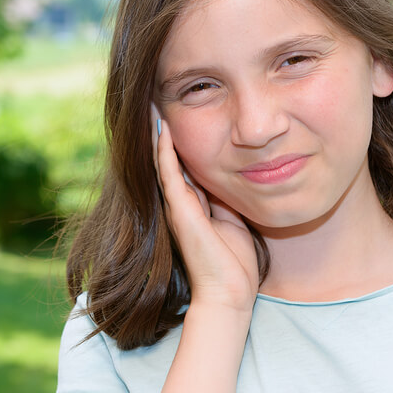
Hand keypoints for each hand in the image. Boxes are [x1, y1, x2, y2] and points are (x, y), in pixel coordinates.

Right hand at [151, 104, 258, 313]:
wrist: (229, 294)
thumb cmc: (236, 263)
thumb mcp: (235, 218)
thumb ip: (229, 197)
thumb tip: (239, 171)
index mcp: (195, 203)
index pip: (185, 163)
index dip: (181, 138)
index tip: (178, 111)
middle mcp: (181, 202)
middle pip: (169, 157)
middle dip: (163, 130)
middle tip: (156, 99)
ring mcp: (177, 206)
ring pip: (163, 161)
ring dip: (158, 133)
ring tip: (153, 105)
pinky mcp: (179, 211)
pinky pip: (169, 174)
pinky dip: (165, 150)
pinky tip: (162, 128)